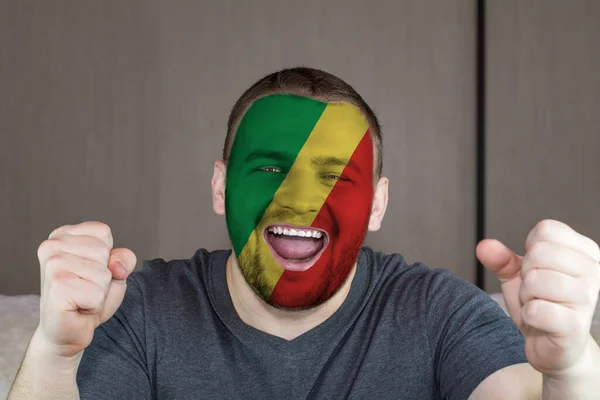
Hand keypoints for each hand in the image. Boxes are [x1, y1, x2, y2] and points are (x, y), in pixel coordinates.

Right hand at [35, 221, 135, 358]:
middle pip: (104, 251)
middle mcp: (52, 246)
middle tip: (84, 288)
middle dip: (104, 275)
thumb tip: (116, 265)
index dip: (107, 256)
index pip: (103, 232)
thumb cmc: (89, 297)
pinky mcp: (57, 288)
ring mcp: (52, 266)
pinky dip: (94, 306)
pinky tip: (77, 307)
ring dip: (99, 291)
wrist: (67, 331)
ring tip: (81, 297)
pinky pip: (98, 294)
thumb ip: (124, 259)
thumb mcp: (114, 271)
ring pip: (103, 273)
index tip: (89, 271)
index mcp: (62, 235)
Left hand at [477, 219, 599, 376]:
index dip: (530, 250)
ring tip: (538, 304)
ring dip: (526, 296)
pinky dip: (528, 315)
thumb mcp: (518, 276)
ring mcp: (586, 299)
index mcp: (585, 252)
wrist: (553, 346)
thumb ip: (501, 258)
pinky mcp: (575, 325)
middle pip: (539, 253)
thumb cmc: (541, 304)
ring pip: (535, 280)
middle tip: (535, 291)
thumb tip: (484, 246)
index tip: (537, 269)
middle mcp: (593, 271)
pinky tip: (540, 321)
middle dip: (526, 274)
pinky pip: (535, 309)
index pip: (546, 230)